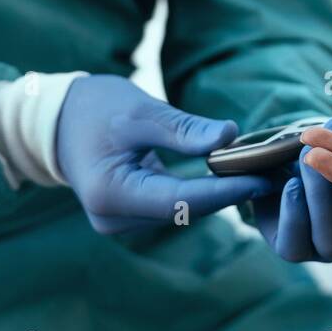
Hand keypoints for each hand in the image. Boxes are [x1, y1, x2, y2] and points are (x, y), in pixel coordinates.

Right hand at [56, 75, 268, 233]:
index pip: (180, 199)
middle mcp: (113, 218)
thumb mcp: (140, 111)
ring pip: (182, 210)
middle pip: (184, 208)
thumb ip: (183, 128)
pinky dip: (202, 191)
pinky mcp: (130, 215)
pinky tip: (234, 175)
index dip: (224, 191)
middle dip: (228, 192)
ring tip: (261, 171)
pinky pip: (173, 205)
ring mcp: (120, 221)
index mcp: (110, 193)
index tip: (263, 179)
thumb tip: (230, 136)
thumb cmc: (95, 108)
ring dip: (218, 193)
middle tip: (274, 172)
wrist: (57, 120)